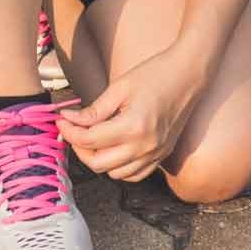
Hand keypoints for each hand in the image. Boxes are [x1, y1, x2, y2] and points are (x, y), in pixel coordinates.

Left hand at [56, 45, 207, 181]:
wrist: (189, 75)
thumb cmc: (154, 74)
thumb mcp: (119, 88)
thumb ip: (94, 110)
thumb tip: (69, 120)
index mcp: (133, 127)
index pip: (89, 140)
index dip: (69, 131)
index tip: (62, 120)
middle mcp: (145, 146)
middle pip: (98, 164)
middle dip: (80, 149)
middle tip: (74, 131)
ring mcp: (156, 154)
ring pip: (115, 174)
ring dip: (98, 160)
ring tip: (93, 139)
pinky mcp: (162, 155)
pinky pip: (134, 175)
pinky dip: (119, 168)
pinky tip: (113, 150)